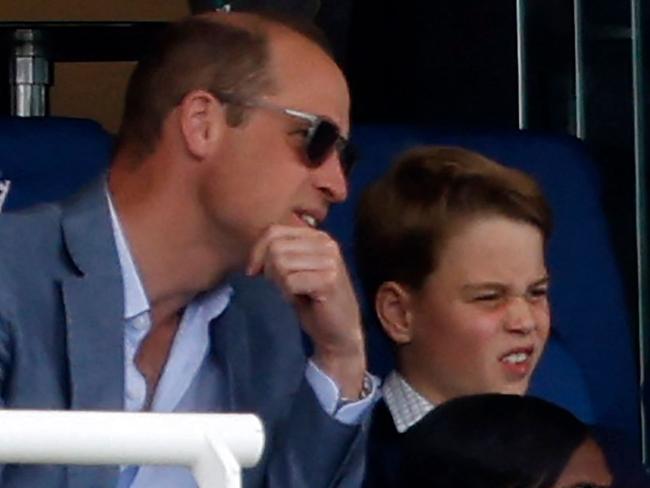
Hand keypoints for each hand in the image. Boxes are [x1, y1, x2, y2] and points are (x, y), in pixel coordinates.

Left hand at [247, 225, 366, 397]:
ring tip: (291, 293)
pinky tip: (298, 300)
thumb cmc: (312, 302)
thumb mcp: (293, 271)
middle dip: (267, 270)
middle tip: (278, 287)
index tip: (254, 273)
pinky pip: (290, 281)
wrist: (338, 332)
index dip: (257, 252)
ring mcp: (330, 260)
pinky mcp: (329, 280)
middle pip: (275, 246)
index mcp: (317, 236)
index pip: (274, 231)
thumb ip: (278, 254)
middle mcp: (327, 243)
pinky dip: (286, 293)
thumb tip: (253, 254)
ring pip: (280, 262)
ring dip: (278, 283)